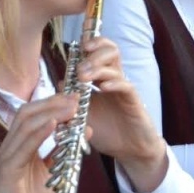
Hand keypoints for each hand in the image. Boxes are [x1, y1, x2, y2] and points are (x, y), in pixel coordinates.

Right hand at [0, 92, 78, 192]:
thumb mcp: (52, 170)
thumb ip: (63, 151)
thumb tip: (83, 131)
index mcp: (22, 143)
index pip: (35, 113)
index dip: (54, 102)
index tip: (76, 97)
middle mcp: (12, 144)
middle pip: (29, 112)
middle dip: (53, 102)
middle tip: (76, 98)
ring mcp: (8, 154)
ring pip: (26, 125)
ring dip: (50, 113)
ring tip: (70, 107)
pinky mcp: (9, 168)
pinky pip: (24, 146)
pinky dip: (39, 133)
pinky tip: (53, 125)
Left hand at [73, 36, 170, 192]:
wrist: (129, 150)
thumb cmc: (107, 131)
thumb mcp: (83, 114)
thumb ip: (72, 99)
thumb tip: (60, 83)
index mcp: (102, 79)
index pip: (99, 51)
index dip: (91, 42)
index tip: (78, 45)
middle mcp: (114, 79)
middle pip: (110, 50)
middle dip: (93, 54)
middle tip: (79, 69)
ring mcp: (124, 89)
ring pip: (116, 64)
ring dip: (98, 66)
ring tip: (85, 77)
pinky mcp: (133, 101)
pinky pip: (126, 86)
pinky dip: (114, 83)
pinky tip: (103, 88)